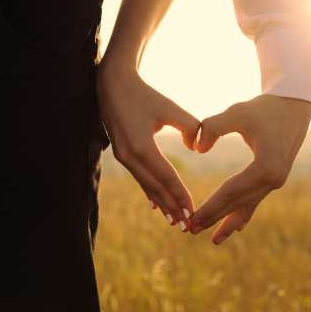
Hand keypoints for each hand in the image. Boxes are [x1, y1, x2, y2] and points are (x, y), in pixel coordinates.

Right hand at [96, 63, 199, 228]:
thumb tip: (197, 148)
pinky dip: (149, 191)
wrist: (113, 85)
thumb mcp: (170, 107)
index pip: (166, 177)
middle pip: (155, 187)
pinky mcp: (121, 154)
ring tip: (174, 220)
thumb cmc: (145, 94)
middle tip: (187, 226)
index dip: (180, 195)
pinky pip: (139, 177)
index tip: (193, 212)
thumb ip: (190, 127)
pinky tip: (155, 204)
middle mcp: (130, 156)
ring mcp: (123, 157)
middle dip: (172, 207)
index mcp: (142, 146)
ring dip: (161, 203)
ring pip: (146, 185)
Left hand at [190, 95, 310, 243]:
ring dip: (229, 222)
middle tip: (191, 230)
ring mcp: (275, 181)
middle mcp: (274, 180)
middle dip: (215, 218)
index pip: (231, 192)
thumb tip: (197, 149)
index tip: (192, 218)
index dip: (210, 207)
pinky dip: (243, 213)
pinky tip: (236, 227)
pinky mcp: (274, 178)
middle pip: (238, 204)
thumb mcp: (237, 112)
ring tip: (213, 239)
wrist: (294, 104)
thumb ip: (212, 127)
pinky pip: (255, 200)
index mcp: (266, 167)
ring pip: (248, 206)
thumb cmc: (265, 107)